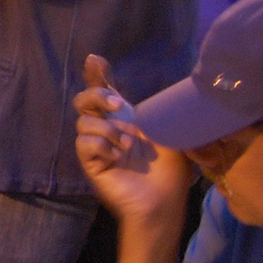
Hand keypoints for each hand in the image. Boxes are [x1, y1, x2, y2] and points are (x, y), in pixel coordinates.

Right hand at [73, 55, 193, 224]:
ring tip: (126, 144)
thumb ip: (164, 112)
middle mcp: (108, 129)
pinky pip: (83, 143)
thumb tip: (179, 91)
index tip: (95, 60)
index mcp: (125, 120)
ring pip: (83, 121)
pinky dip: (100, 145)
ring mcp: (97, 146)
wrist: (163, 202)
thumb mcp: (172, 134)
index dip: (97, 74)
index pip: (105, 91)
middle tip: (117, 104)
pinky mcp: (91, 163)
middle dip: (96, 94)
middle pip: (84, 100)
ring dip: (107, 128)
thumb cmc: (171, 171)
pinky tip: (116, 156)